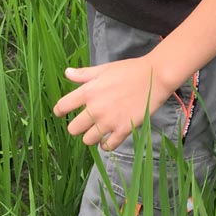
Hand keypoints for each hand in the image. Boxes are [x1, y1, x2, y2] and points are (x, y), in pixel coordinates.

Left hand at [54, 57, 175, 150]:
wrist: (155, 76)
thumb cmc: (130, 70)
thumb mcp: (104, 69)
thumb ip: (84, 74)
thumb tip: (67, 73)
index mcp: (88, 92)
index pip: (62, 107)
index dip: (60, 111)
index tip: (62, 113)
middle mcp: (95, 109)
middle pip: (73, 129)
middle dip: (78, 126)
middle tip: (86, 122)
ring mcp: (109, 121)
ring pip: (88, 140)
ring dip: (92, 136)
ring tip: (99, 131)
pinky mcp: (123, 129)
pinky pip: (108, 146)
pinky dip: (106, 144)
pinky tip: (109, 138)